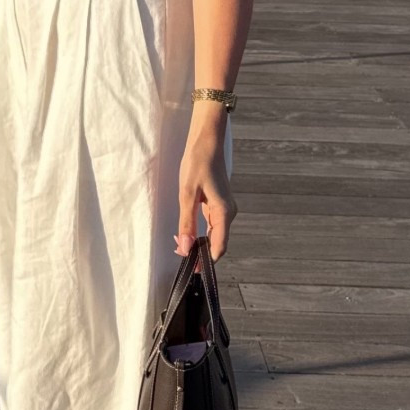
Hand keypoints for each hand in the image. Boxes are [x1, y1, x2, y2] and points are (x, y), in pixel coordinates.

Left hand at [177, 121, 236, 261]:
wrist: (207, 140)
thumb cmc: (197, 162)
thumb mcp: (187, 194)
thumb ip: (186, 223)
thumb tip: (185, 248)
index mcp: (223, 212)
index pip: (219, 248)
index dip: (205, 261)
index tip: (190, 268)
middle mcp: (228, 213)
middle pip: (217, 243)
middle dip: (200, 254)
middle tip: (180, 257)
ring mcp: (226, 208)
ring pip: (215, 235)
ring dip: (200, 244)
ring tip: (181, 246)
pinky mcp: (220, 204)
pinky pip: (213, 225)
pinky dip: (202, 233)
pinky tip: (187, 232)